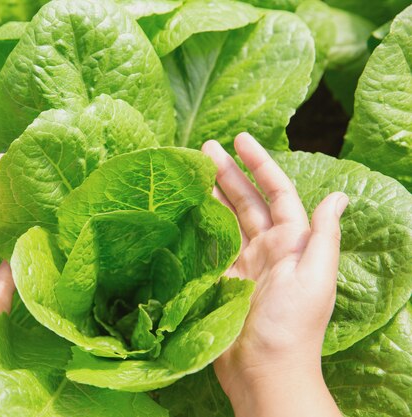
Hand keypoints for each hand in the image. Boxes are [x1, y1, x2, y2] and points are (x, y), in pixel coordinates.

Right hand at [202, 133, 345, 416]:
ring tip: (192, 170)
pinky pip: (209, 244)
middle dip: (228, 173)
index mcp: (291, 242)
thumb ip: (323, 235)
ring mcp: (241, 263)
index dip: (260, 164)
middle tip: (205, 148)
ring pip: (226, 219)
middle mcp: (266, 248)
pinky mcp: (220, 279)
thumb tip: (339, 196)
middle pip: (246, 201)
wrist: (264, 371)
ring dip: (212, 193)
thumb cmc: (292, 325)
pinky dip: (198, 225)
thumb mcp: (315, 277)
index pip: (276, 193)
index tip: (241, 139)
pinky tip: (185, 209)